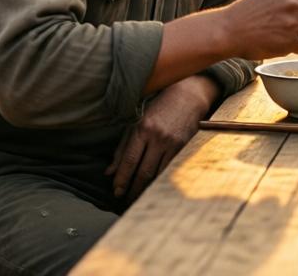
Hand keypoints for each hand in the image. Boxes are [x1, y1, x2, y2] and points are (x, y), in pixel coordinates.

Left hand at [107, 74, 218, 200]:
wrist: (188, 96)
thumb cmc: (158, 108)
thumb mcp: (136, 122)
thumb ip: (122, 147)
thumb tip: (109, 172)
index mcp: (142, 128)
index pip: (129, 160)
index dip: (121, 179)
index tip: (116, 191)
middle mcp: (158, 137)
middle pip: (143, 171)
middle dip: (132, 189)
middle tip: (124, 200)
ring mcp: (173, 143)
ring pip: (158, 174)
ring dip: (146, 189)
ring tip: (137, 198)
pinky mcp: (184, 147)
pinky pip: (170, 169)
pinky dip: (160, 180)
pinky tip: (153, 187)